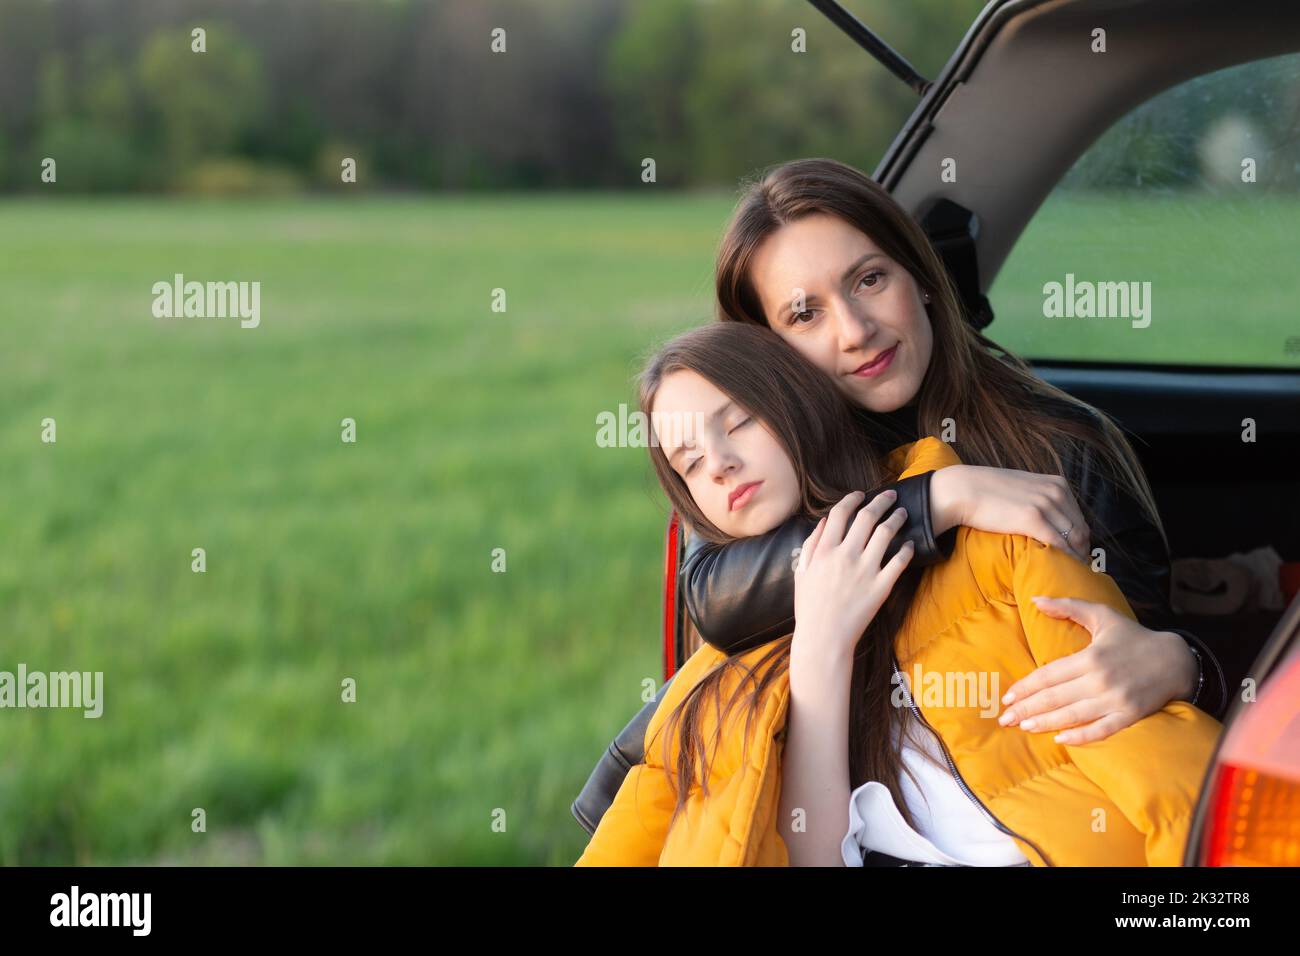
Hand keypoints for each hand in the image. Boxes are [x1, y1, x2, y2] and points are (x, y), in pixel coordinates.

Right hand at [792, 489, 914, 668]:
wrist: (823, 638)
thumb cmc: (810, 607)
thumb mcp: (802, 572)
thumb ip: (812, 545)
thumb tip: (824, 522)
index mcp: (824, 551)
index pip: (840, 513)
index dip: (852, 499)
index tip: (860, 495)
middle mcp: (845, 556)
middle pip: (867, 517)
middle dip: (881, 501)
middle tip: (891, 496)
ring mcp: (865, 571)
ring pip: (886, 533)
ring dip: (897, 518)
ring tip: (903, 513)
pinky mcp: (881, 587)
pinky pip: (899, 561)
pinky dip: (907, 549)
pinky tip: (910, 544)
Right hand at [930, 465, 1091, 560]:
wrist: (963, 490)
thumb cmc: (987, 490)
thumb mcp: (1024, 487)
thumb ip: (1041, 498)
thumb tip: (1048, 517)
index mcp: (1057, 484)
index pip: (1079, 517)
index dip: (1080, 539)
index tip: (1076, 554)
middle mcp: (1056, 492)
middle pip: (1080, 529)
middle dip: (1081, 551)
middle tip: (1075, 569)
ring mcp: (1045, 505)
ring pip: (1073, 538)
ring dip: (1074, 558)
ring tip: (1068, 572)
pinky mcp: (1032, 519)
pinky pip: (1058, 544)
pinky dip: (1063, 558)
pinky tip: (1059, 569)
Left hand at [997, 596, 1197, 743]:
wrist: (1177, 660)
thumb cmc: (1133, 637)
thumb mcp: (1102, 615)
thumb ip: (1068, 606)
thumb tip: (1036, 600)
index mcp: (1090, 657)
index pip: (1048, 675)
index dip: (1025, 687)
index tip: (1007, 697)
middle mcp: (1100, 679)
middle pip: (1055, 697)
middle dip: (1027, 708)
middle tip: (1004, 719)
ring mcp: (1116, 700)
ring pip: (1073, 715)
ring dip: (1046, 722)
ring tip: (1024, 727)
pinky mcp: (1130, 715)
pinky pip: (1102, 730)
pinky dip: (1081, 737)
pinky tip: (1061, 739)